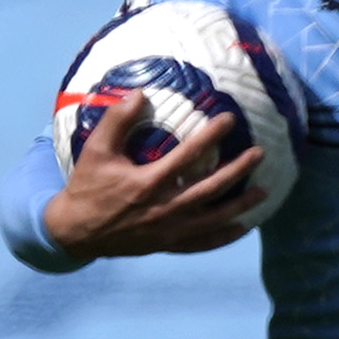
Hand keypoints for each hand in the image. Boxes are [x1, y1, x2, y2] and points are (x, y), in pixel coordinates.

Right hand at [43, 106, 265, 259]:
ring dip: (239, 205)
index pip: (188, 156)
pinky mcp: (166, 244)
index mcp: (148, 183)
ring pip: (212, 219)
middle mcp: (163, 208)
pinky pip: (201, 244)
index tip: (229, 119)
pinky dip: (223, 237)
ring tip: (264, 191)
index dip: (211, 136)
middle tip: (259, 154)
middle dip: (238, 171)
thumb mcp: (96, 150)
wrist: (75, 231)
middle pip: (210, 188)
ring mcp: (167, 230)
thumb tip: (139, 94)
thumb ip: (117, 121)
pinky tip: (242, 228)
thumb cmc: (87, 187)